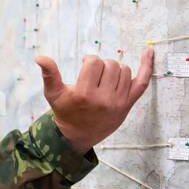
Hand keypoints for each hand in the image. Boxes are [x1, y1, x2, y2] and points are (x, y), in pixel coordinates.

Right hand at [36, 48, 154, 152]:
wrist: (77, 136)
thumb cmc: (65, 112)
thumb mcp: (53, 95)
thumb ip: (49, 75)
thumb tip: (40, 57)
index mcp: (84, 94)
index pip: (94, 62)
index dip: (88, 61)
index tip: (84, 68)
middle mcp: (103, 99)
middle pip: (110, 64)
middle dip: (101, 66)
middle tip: (94, 77)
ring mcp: (118, 103)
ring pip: (124, 70)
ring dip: (115, 69)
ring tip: (105, 79)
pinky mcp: (127, 106)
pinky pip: (142, 82)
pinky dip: (147, 66)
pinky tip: (148, 52)